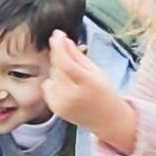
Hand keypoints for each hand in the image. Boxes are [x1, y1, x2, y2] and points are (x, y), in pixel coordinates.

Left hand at [44, 30, 136, 151]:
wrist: (108, 120)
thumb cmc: (104, 92)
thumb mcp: (96, 70)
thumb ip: (78, 55)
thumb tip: (63, 40)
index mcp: (87, 83)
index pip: (66, 62)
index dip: (58, 46)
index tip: (57, 34)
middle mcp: (72, 95)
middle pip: (57, 67)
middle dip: (60, 56)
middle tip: (69, 53)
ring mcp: (62, 104)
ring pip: (51, 76)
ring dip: (57, 70)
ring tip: (72, 76)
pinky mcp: (56, 109)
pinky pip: (47, 87)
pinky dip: (53, 83)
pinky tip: (66, 86)